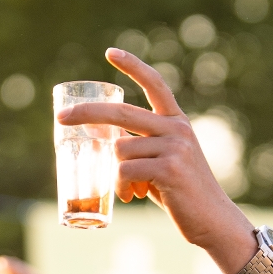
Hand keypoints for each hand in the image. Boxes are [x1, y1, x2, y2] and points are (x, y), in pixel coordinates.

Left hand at [55, 49, 253, 270]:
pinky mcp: (169, 169)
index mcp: (176, 122)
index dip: (133, 66)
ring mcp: (174, 147)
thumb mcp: (163, 162)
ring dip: (113, 174)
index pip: (155, 84)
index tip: (110, 52)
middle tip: (60, 119)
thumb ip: (140, 148)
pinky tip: (131, 197)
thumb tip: (102, 144)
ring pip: (119, 150)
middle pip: (120, 113)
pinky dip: (119, 186)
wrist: (212, 220)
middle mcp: (176, 129)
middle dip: (86, 114)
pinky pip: (124, 171)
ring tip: (127, 191)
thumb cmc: (181, 194)